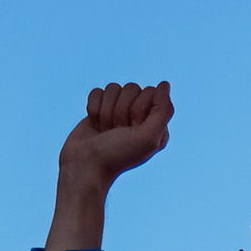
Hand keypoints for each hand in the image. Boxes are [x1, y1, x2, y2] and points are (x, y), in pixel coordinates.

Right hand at [47, 81, 173, 250]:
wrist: (86, 165)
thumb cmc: (118, 155)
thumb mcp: (148, 138)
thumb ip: (163, 110)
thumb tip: (165, 84)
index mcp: (156, 122)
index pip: (151, 92)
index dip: (138, 109)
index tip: (132, 130)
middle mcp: (139, 115)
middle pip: (132, 88)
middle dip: (121, 111)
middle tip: (118, 132)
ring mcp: (118, 111)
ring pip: (114, 88)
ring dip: (106, 111)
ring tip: (106, 131)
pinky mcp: (100, 108)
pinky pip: (97, 92)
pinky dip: (93, 109)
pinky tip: (96, 126)